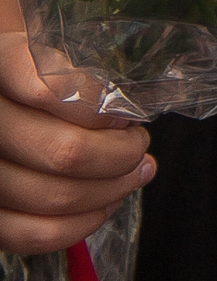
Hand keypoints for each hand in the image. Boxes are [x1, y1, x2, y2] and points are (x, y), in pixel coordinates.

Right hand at [0, 30, 152, 254]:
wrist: (3, 93)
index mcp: (0, 67)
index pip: (46, 91)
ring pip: (54, 196)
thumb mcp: (53, 47)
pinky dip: (81, 223)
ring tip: (135, 172)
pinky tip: (107, 202)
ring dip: (111, 189)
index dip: (96, 109)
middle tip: (139, 144)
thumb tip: (123, 105)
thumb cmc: (39, 69)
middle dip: (120, 154)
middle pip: (65, 152)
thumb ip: (76, 68)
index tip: (124, 112)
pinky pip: (32, 233)